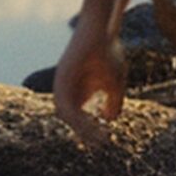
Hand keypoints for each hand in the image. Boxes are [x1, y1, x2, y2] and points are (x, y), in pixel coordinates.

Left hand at [53, 26, 125, 146]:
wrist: (102, 30)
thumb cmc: (109, 53)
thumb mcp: (115, 83)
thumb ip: (112, 102)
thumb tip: (109, 120)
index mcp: (79, 92)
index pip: (80, 117)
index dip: (90, 130)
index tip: (104, 141)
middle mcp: (68, 90)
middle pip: (71, 119)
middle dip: (84, 133)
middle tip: (98, 144)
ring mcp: (63, 84)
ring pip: (66, 114)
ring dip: (80, 128)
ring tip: (95, 137)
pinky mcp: (61, 79)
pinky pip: (65, 104)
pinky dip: (76, 116)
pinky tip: (89, 122)